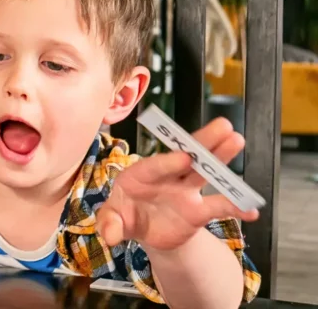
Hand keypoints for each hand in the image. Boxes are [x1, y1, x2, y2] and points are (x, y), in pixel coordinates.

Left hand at [97, 117, 259, 250]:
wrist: (145, 231)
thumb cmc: (125, 215)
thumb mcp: (113, 219)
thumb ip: (109, 223)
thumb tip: (109, 235)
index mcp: (140, 174)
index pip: (155, 165)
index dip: (169, 161)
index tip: (186, 157)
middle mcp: (166, 177)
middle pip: (187, 155)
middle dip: (203, 140)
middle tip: (223, 125)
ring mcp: (185, 190)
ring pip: (205, 171)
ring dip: (222, 157)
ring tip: (237, 141)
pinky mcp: (199, 209)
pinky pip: (218, 207)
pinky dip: (235, 207)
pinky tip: (252, 209)